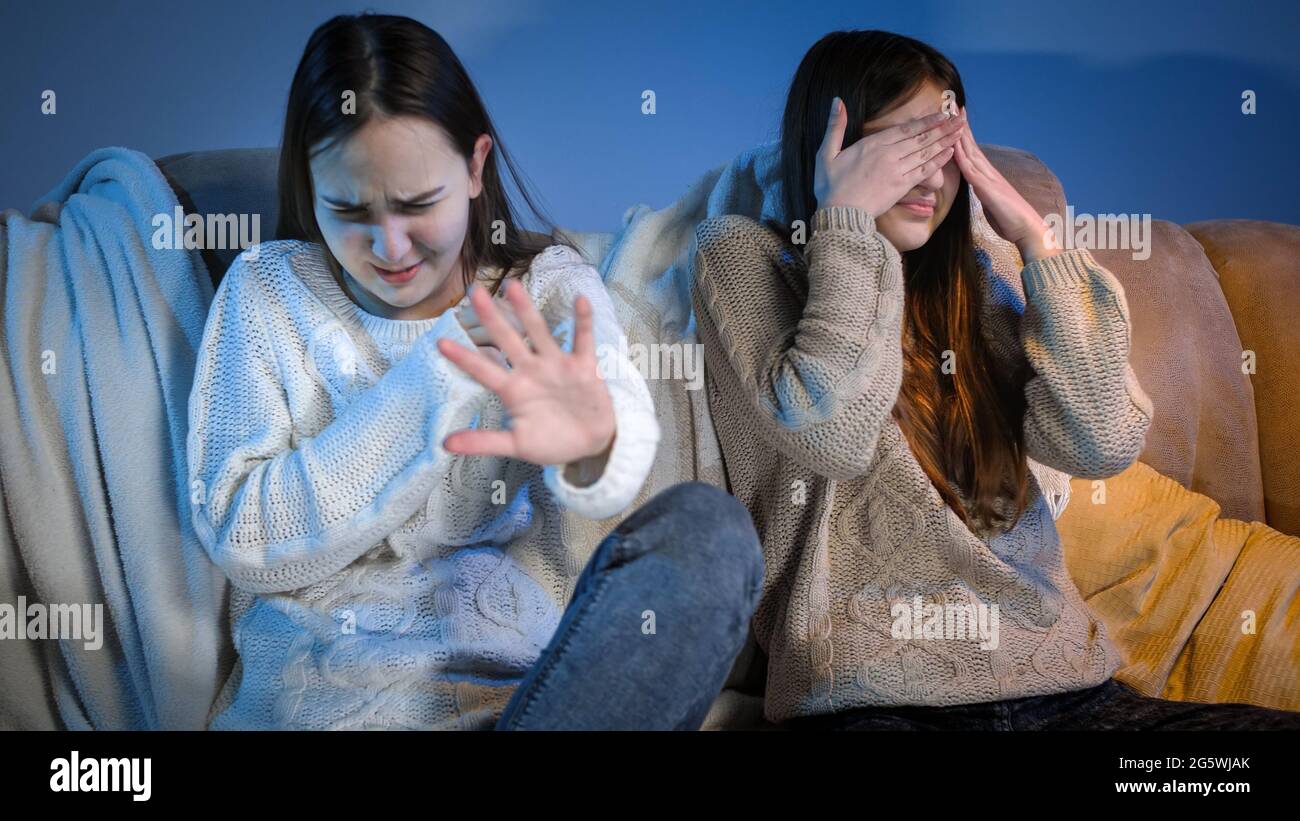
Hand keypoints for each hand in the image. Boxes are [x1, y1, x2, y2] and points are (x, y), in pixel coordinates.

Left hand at [437, 278, 615, 466]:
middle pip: (508, 340)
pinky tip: (579, 299)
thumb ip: (484, 442)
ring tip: (513, 287)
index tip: (441, 343)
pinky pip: (583, 339)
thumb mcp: (516, 444)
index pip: (484, 371)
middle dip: (492, 317)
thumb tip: (445, 445)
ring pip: (539, 333)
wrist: (591, 445)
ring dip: (526, 311)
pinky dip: (583, 321)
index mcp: (513, 390)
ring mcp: (557, 365)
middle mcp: (531, 371)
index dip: (465, 358)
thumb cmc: (551, 442)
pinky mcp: (584, 366)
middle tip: (474, 291)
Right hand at [815, 96, 965, 217]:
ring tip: (960, 131)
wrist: (839, 214)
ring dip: (945, 141)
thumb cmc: (829, 186)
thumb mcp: (826, 153)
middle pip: (921, 138)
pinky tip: (950, 152)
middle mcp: (889, 155)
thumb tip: (837, 101)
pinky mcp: (901, 187)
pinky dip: (938, 160)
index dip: (926, 120)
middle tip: (961, 118)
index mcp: (872, 144)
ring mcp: (897, 171)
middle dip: (942, 127)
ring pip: (926, 152)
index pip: (905, 129)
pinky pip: (924, 170)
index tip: (941, 113)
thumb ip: (835, 127)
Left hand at [951, 105, 1055, 258]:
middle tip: (950, 103)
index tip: (951, 116)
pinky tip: (954, 147)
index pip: (970, 149)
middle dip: (958, 124)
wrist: (1027, 229)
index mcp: (986, 174)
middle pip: (969, 144)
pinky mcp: (988, 189)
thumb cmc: (1009, 219)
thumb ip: (981, 190)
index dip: (961, 132)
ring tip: (951, 115)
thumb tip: (975, 186)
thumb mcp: (990, 201)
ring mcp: (988, 178)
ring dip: (959, 134)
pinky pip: (972, 172)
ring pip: (970, 152)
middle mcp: (987, 171)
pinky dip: (962, 158)